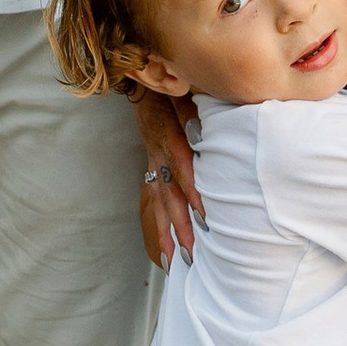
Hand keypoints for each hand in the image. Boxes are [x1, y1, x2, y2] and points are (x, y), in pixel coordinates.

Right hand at [133, 91, 204, 270]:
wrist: (141, 83)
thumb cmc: (170, 87)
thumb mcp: (182, 91)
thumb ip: (194, 110)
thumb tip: (205, 130)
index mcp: (167, 134)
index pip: (180, 166)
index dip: (191, 189)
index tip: (205, 213)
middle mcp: (157, 154)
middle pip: (169, 193)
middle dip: (181, 224)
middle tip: (195, 251)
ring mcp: (152, 164)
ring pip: (160, 203)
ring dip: (169, 233)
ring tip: (179, 262)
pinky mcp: (152, 169)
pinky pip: (154, 202)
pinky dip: (160, 228)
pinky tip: (166, 254)